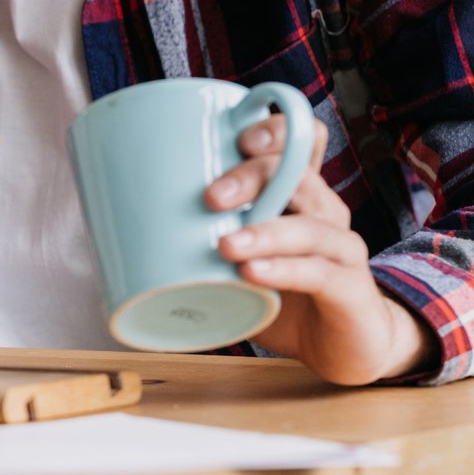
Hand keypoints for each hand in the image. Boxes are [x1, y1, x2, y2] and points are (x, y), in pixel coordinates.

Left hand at [206, 113, 440, 385]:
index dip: (275, 128)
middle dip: (251, 177)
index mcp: (300, 192)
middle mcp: (325, 211)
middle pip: (298, 173)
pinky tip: (253, 274)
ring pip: (310, 225)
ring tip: (225, 245)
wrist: (343, 346)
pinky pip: (319, 272)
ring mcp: (341, 248)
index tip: (238, 138)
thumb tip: (123, 226)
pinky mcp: (350, 289)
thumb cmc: (283, 293)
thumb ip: (200, 239)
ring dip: (265, 230)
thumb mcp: (240, 257)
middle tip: (210, 198)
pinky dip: (283, 270)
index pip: (302, 138)